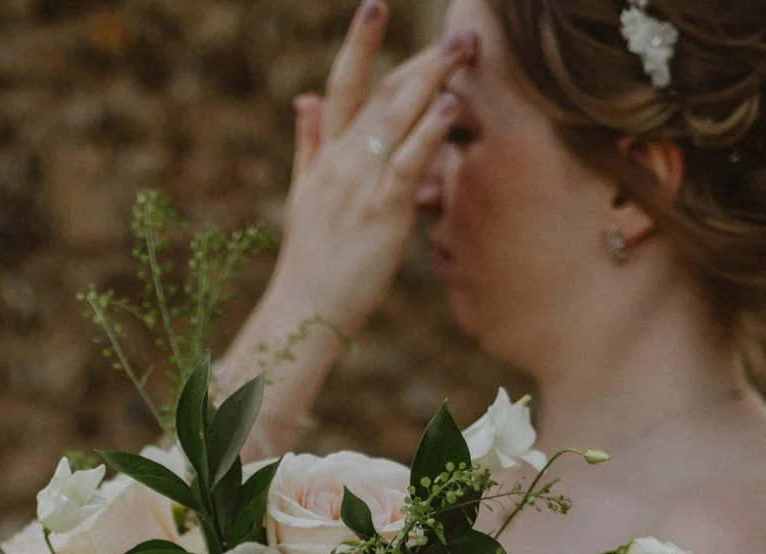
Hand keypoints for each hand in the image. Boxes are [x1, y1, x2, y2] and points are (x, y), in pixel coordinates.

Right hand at [266, 3, 475, 339]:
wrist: (302, 311)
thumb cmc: (310, 261)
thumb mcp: (304, 194)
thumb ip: (309, 143)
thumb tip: (304, 98)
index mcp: (326, 155)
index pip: (343, 85)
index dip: (360, 43)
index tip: (375, 5)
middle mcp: (342, 161)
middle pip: (382, 93)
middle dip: (421, 59)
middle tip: (460, 33)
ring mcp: (360, 184)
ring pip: (397, 118)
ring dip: (433, 79)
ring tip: (462, 51)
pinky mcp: (382, 212)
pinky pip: (408, 163)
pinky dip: (429, 131)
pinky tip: (451, 106)